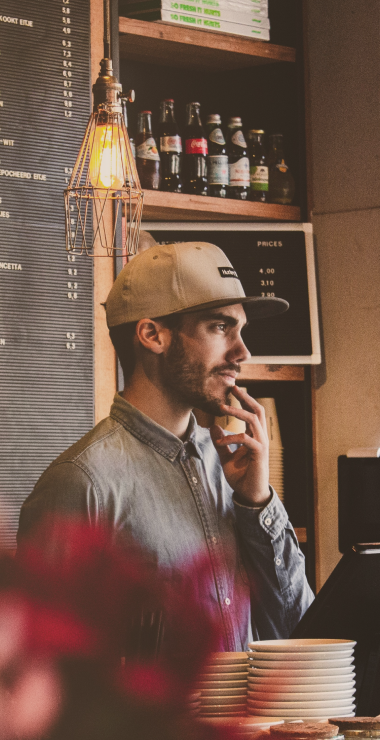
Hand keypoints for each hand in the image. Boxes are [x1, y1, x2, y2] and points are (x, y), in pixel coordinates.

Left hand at [210, 386, 270, 505]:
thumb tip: (214, 427)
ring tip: (222, 407)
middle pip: (258, 411)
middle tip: (233, 387)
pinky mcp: (259, 454)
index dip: (244, 401)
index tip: (233, 390)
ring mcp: (262, 445)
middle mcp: (261, 438)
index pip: (252, 413)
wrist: (250, 495)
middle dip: (246, 398)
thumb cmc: (242, 477)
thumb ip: (221, 443)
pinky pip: (246, 440)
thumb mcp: (226, 457)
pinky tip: (221, 441)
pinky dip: (232, 438)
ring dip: (238, 412)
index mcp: (255, 437)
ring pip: (254, 420)